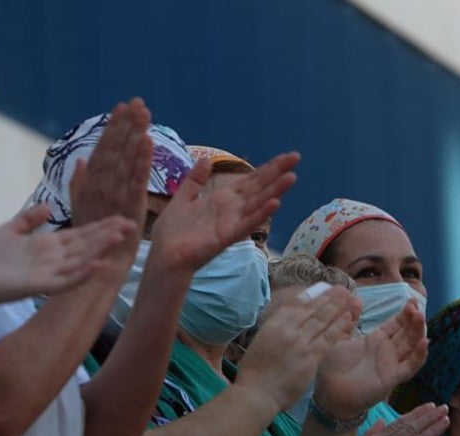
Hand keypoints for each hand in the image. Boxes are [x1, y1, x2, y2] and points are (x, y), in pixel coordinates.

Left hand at [0, 206, 135, 306]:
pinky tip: (96, 265)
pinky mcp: (39, 286)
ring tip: (119, 239)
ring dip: (100, 250)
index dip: (100, 226)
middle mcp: (53, 259)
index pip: (80, 234)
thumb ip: (30, 218)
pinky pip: (65, 281)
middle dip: (108, 235)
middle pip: (86, 245)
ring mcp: (48, 273)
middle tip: (132, 224)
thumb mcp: (11, 230)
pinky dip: (81, 274)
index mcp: (48, 246)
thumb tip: (49, 205)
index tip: (121, 218)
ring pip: (80, 261)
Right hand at [68, 98, 151, 227]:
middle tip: (137, 101)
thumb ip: (80, 182)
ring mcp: (115, 194)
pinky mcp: (130, 207)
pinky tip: (148, 141)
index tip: (122, 106)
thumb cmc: (91, 238)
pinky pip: (136, 180)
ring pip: (125, 159)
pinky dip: (142, 160)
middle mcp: (101, 185)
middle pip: (115, 148)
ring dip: (135, 134)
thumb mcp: (80, 206)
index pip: (103, 148)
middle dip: (126, 124)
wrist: (99, 266)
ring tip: (144, 113)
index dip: (113, 127)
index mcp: (91, 183)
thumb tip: (81, 160)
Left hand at [149, 151, 299, 273]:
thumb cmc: (173, 232)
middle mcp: (232, 209)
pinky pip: (246, 225)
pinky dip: (260, 215)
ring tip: (291, 178)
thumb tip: (206, 160)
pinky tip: (275, 204)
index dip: (269, 167)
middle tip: (296, 157)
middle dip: (277, 173)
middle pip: (259, 188)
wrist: (163, 255)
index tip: (287, 156)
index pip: (252, 180)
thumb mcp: (183, 198)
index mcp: (223, 199)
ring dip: (275, 192)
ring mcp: (231, 223)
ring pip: (258, 204)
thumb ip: (195, 180)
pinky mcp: (226, 237)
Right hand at [234, 286, 356, 413]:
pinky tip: (348, 318)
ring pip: (322, 320)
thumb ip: (274, 331)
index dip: (310, 296)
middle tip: (340, 289)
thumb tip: (285, 323)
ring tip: (347, 298)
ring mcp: (299, 343)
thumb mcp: (260, 343)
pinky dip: (339, 327)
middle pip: (311, 309)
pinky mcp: (310, 357)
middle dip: (327, 298)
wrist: (257, 393)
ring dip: (336, 307)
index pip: (294, 304)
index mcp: (272, 325)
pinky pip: (328, 338)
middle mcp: (287, 330)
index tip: (321, 290)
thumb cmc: (254, 373)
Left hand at [313, 299, 426, 419]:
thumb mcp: (340, 339)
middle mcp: (387, 351)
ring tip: (420, 317)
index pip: (396, 324)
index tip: (412, 302)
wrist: (330, 394)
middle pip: (407, 333)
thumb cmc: (333, 368)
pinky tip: (424, 342)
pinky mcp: (393, 378)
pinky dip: (419, 355)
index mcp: (376, 340)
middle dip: (413, 320)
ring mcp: (391, 364)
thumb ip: (349, 322)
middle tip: (417, 308)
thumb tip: (356, 300)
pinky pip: (410, 366)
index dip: (405, 314)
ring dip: (418, 332)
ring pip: (411, 346)